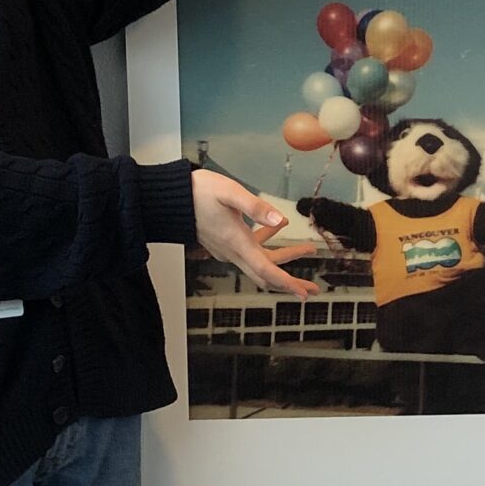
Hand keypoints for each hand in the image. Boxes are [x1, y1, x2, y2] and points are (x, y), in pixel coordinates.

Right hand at [192, 170, 320, 299]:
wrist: (172, 199)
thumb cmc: (199, 192)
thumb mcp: (230, 192)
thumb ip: (256, 207)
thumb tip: (281, 221)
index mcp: (237, 242)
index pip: (266, 269)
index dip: (287, 282)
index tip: (304, 293)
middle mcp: (233, 251)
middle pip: (266, 274)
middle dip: (290, 282)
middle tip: (313, 289)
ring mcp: (228, 249)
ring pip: (261, 261)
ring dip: (284, 259)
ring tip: (307, 249)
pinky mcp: (225, 242)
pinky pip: (251, 250)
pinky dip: (267, 242)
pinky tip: (278, 227)